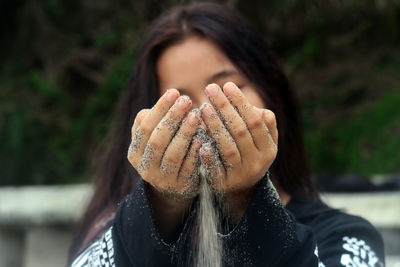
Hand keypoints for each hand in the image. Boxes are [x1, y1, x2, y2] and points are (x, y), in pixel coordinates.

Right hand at [127, 89, 201, 200]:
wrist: (174, 187)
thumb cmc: (165, 151)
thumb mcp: (155, 137)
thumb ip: (156, 121)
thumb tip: (165, 102)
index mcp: (135, 152)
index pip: (144, 126)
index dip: (159, 109)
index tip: (175, 92)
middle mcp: (145, 167)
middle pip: (157, 140)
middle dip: (172, 118)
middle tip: (187, 100)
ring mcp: (162, 179)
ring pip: (172, 154)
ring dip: (184, 134)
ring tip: (196, 116)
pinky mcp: (180, 187)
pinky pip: (188, 168)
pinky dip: (194, 153)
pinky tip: (203, 138)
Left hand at [199, 82, 277, 219]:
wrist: (242, 189)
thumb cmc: (249, 153)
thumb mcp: (260, 139)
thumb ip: (258, 121)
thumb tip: (250, 105)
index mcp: (269, 148)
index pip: (256, 121)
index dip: (242, 103)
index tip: (227, 85)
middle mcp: (258, 162)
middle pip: (241, 132)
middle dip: (225, 108)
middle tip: (210, 89)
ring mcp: (240, 175)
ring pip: (228, 149)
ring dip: (215, 126)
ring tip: (203, 108)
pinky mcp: (224, 185)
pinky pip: (216, 170)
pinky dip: (209, 157)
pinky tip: (200, 142)